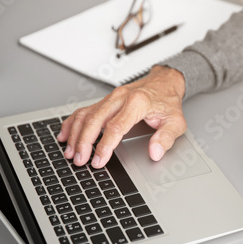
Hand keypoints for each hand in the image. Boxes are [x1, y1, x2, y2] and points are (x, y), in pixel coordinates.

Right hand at [58, 65, 186, 167]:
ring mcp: (111, 98)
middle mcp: (120, 97)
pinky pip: (84, 110)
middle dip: (84, 142)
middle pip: (95, 120)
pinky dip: (72, 122)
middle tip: (79, 160)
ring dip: (75, 134)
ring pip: (85, 114)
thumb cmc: (168, 102)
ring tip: (70, 152)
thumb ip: (166, 138)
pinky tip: (65, 135)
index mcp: (137, 103)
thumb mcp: (176, 122)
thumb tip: (155, 152)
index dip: (105, 146)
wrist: (165, 82)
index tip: (98, 161)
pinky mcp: (105, 100)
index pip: (116, 127)